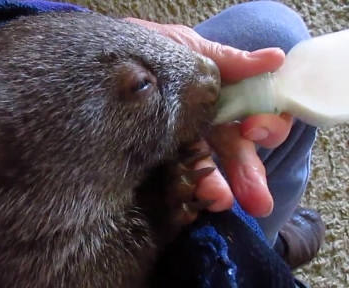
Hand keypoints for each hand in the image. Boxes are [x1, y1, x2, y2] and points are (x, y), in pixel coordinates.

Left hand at [125, 18, 290, 217]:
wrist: (108, 58)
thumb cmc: (152, 49)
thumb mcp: (188, 47)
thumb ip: (227, 60)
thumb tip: (274, 59)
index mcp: (222, 96)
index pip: (257, 115)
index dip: (266, 125)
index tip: (253, 129)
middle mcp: (207, 123)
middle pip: (236, 150)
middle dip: (249, 174)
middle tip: (258, 200)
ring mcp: (181, 142)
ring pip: (208, 169)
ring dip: (220, 188)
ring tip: (220, 202)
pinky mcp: (157, 156)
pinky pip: (176, 177)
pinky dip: (187, 190)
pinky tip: (191, 202)